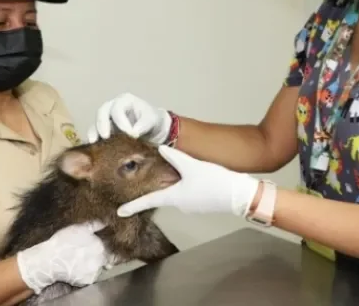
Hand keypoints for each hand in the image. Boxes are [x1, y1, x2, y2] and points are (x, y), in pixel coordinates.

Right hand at [16, 221, 114, 294]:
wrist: (50, 259)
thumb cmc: (63, 241)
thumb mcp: (79, 228)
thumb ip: (94, 225)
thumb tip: (105, 222)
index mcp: (100, 245)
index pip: (108, 247)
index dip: (101, 248)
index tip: (92, 248)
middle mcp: (101, 259)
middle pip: (104, 259)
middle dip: (98, 257)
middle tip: (85, 256)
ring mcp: (95, 271)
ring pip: (98, 268)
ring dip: (93, 266)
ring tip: (80, 263)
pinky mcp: (88, 281)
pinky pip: (91, 277)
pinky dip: (86, 275)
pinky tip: (77, 270)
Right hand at [87, 93, 171, 144]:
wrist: (154, 130)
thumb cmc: (153, 120)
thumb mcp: (152, 120)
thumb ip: (144, 124)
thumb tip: (133, 133)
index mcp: (124, 101)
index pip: (117, 109)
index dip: (120, 121)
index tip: (128, 133)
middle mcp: (112, 107)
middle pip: (102, 112)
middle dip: (102, 124)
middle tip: (105, 136)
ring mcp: (107, 119)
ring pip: (96, 123)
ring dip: (94, 132)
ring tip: (94, 142)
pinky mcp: (105, 131)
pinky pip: (96, 134)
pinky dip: (95, 140)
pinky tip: (94, 149)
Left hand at [117, 146, 259, 217]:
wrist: (238, 194)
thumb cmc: (214, 182)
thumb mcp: (191, 165)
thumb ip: (174, 156)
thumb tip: (160, 147)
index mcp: (173, 196)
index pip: (148, 201)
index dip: (133, 206)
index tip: (120, 212)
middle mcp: (180, 205)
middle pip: (167, 192)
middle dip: (167, 184)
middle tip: (174, 173)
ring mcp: (192, 207)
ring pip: (181, 192)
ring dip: (183, 182)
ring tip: (197, 172)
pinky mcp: (202, 205)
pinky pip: (191, 194)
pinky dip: (192, 185)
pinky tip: (203, 178)